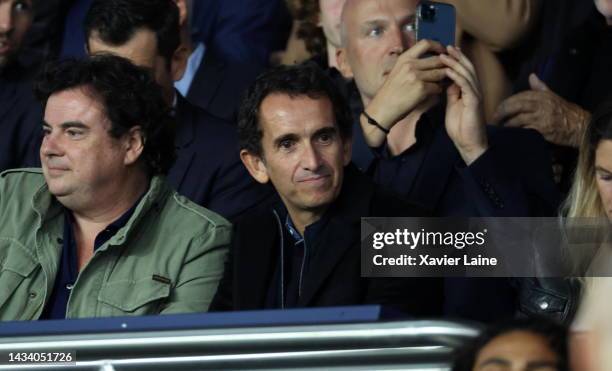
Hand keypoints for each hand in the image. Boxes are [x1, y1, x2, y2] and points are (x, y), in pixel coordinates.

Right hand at [363, 40, 446, 145]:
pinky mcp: (421, 89)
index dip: (438, 46)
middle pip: (438, 59)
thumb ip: (412, 64)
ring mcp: (416, 76)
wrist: (383, 108)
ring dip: (444, 79)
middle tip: (449, 70)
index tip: (444, 51)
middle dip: (446, 65)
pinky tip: (434, 93)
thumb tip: (430, 60)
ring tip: (442, 82)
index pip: (426, 43)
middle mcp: (410, 65)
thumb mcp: (397, 71)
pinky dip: (438, 90)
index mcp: (404, 58)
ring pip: (441, 73)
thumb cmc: (390, 92)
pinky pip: (438, 87)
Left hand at [440, 46, 487, 164]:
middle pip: (467, 68)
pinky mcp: (474, 101)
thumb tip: (446, 81)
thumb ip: (451, 93)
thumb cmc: (460, 127)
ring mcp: (475, 95)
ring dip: (455, 63)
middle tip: (446, 46)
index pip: (464, 71)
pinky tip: (448, 70)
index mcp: (469, 91)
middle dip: (457, 56)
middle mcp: (474, 90)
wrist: (468, 143)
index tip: (445, 51)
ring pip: (467, 74)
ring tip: (445, 55)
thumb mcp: (452, 106)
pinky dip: (457, 76)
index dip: (456, 60)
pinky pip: (465, 85)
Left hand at [494, 74, 590, 147]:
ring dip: (506, 124)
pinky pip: (525, 129)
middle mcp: (541, 104)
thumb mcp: (553, 96)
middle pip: (515, 105)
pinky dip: (516, 131)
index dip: (506, 103)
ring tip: (498, 128)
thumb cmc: (564, 112)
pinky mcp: (543, 129)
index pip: (518, 96)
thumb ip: (540, 87)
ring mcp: (542, 116)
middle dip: (502, 112)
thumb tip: (532, 76)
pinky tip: (509, 134)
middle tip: (493, 119)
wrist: (579, 126)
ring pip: (518, 118)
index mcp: (541, 95)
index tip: (497, 109)